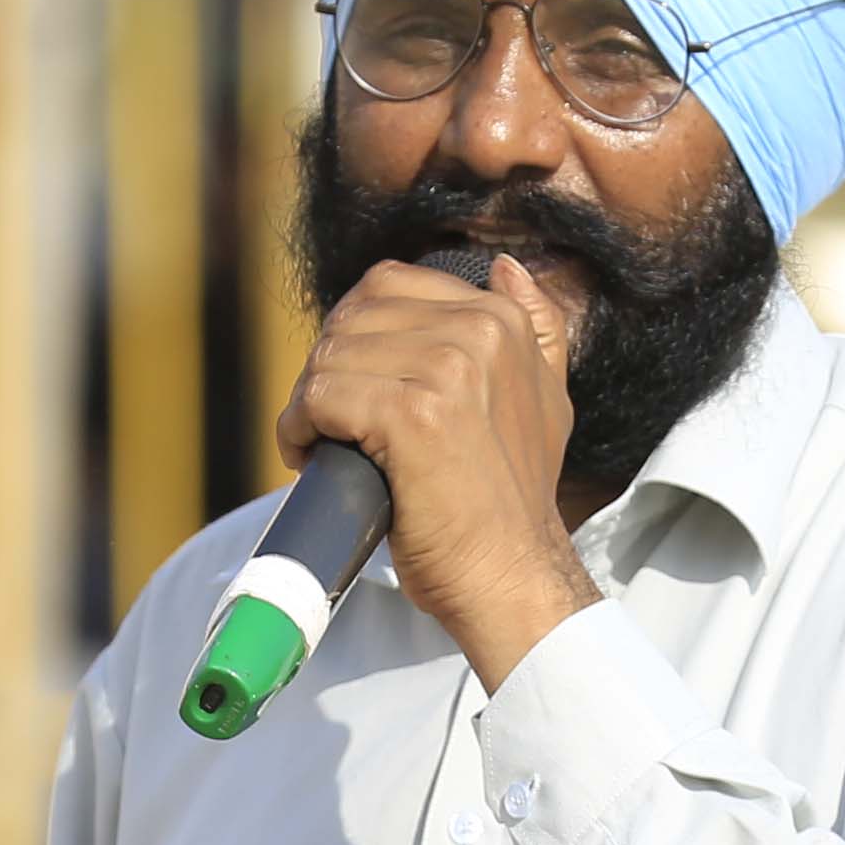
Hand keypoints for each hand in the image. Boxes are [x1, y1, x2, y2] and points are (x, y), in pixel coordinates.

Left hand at [281, 254, 602, 689]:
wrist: (510, 577)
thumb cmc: (511, 503)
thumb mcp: (545, 401)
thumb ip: (534, 330)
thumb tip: (505, 266)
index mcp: (502, 320)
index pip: (388, 286)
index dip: (354, 335)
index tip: (353, 388)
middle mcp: (480, 332)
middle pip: (351, 318)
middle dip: (326, 368)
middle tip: (326, 423)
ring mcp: (448, 370)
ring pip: (330, 356)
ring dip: (307, 402)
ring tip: (317, 444)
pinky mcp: (413, 415)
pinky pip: (320, 396)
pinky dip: (299, 428)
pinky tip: (308, 456)